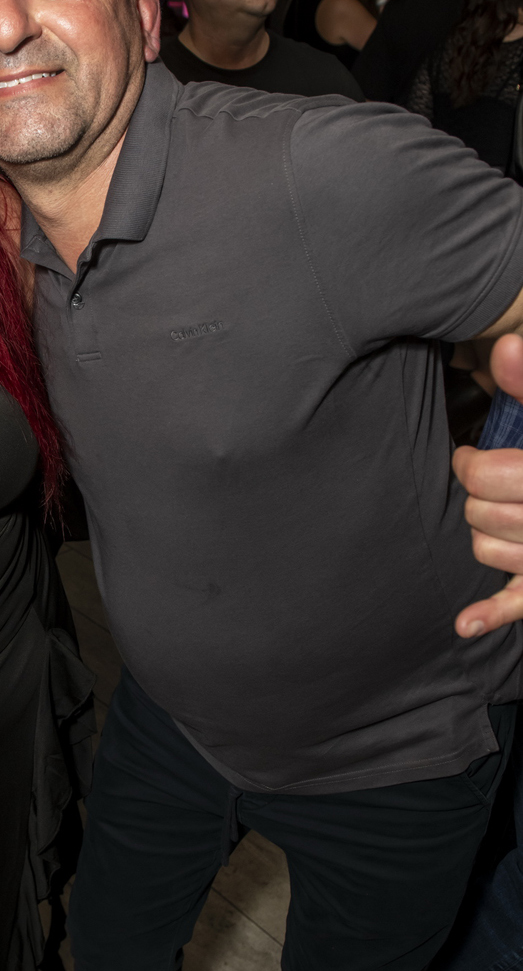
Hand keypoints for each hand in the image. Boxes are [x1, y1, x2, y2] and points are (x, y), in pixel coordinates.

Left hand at [454, 333, 522, 638]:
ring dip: (484, 534)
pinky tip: (466, 622)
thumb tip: (505, 347)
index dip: (469, 462)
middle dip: (477, 495)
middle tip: (486, 480)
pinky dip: (491, 614)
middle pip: (481, 513)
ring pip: (488, 552)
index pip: (487, 474)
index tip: (470, 454)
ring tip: (500, 512)